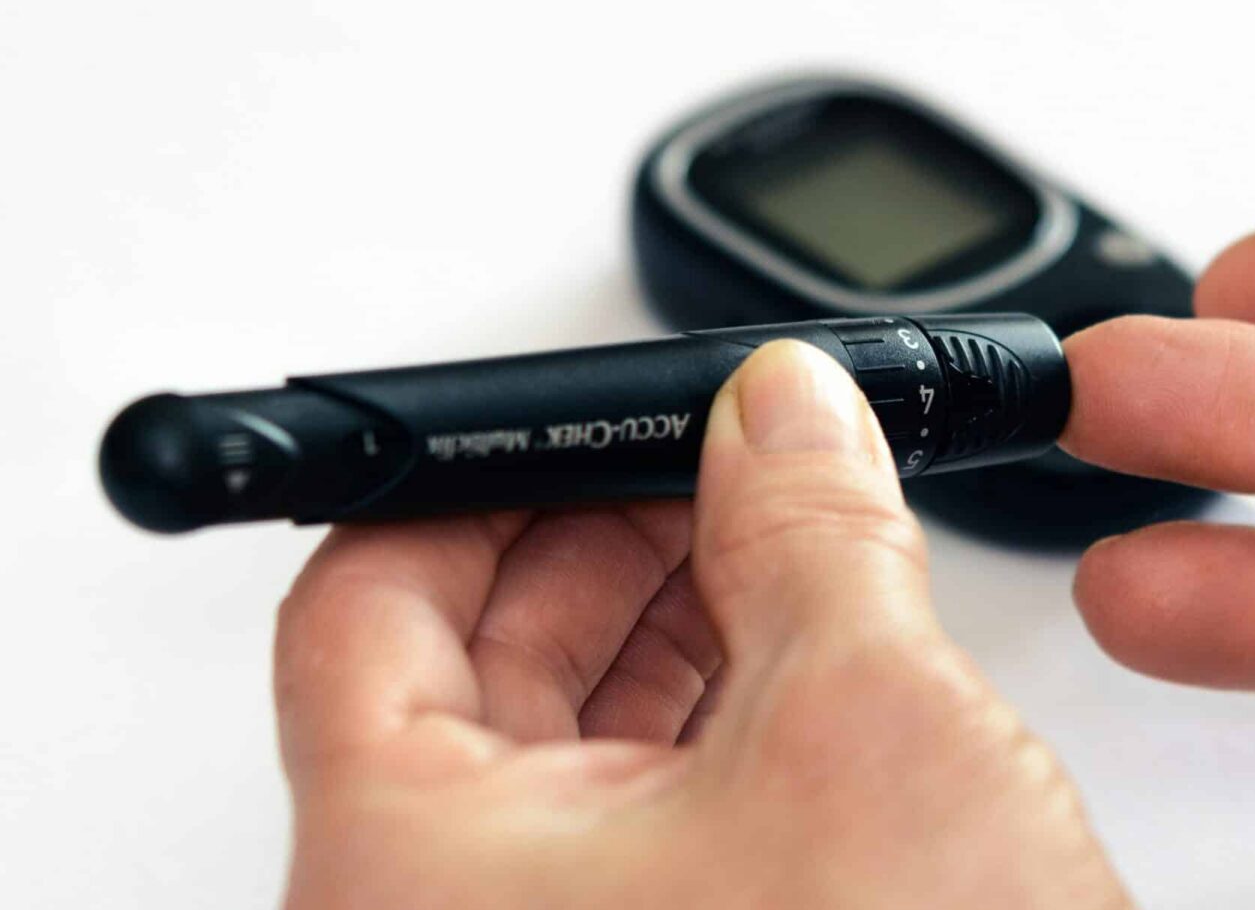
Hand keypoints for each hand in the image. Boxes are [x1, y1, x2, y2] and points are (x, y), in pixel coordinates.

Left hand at [275, 341, 1127, 908]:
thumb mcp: (868, 727)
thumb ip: (813, 528)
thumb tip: (785, 413)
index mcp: (409, 875)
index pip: (365, 602)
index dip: (485, 477)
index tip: (595, 417)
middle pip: (465, 661)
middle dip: (609, 533)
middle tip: (719, 455)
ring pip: (564, 738)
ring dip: (675, 614)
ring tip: (785, 533)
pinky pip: (640, 813)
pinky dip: (715, 711)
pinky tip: (803, 644)